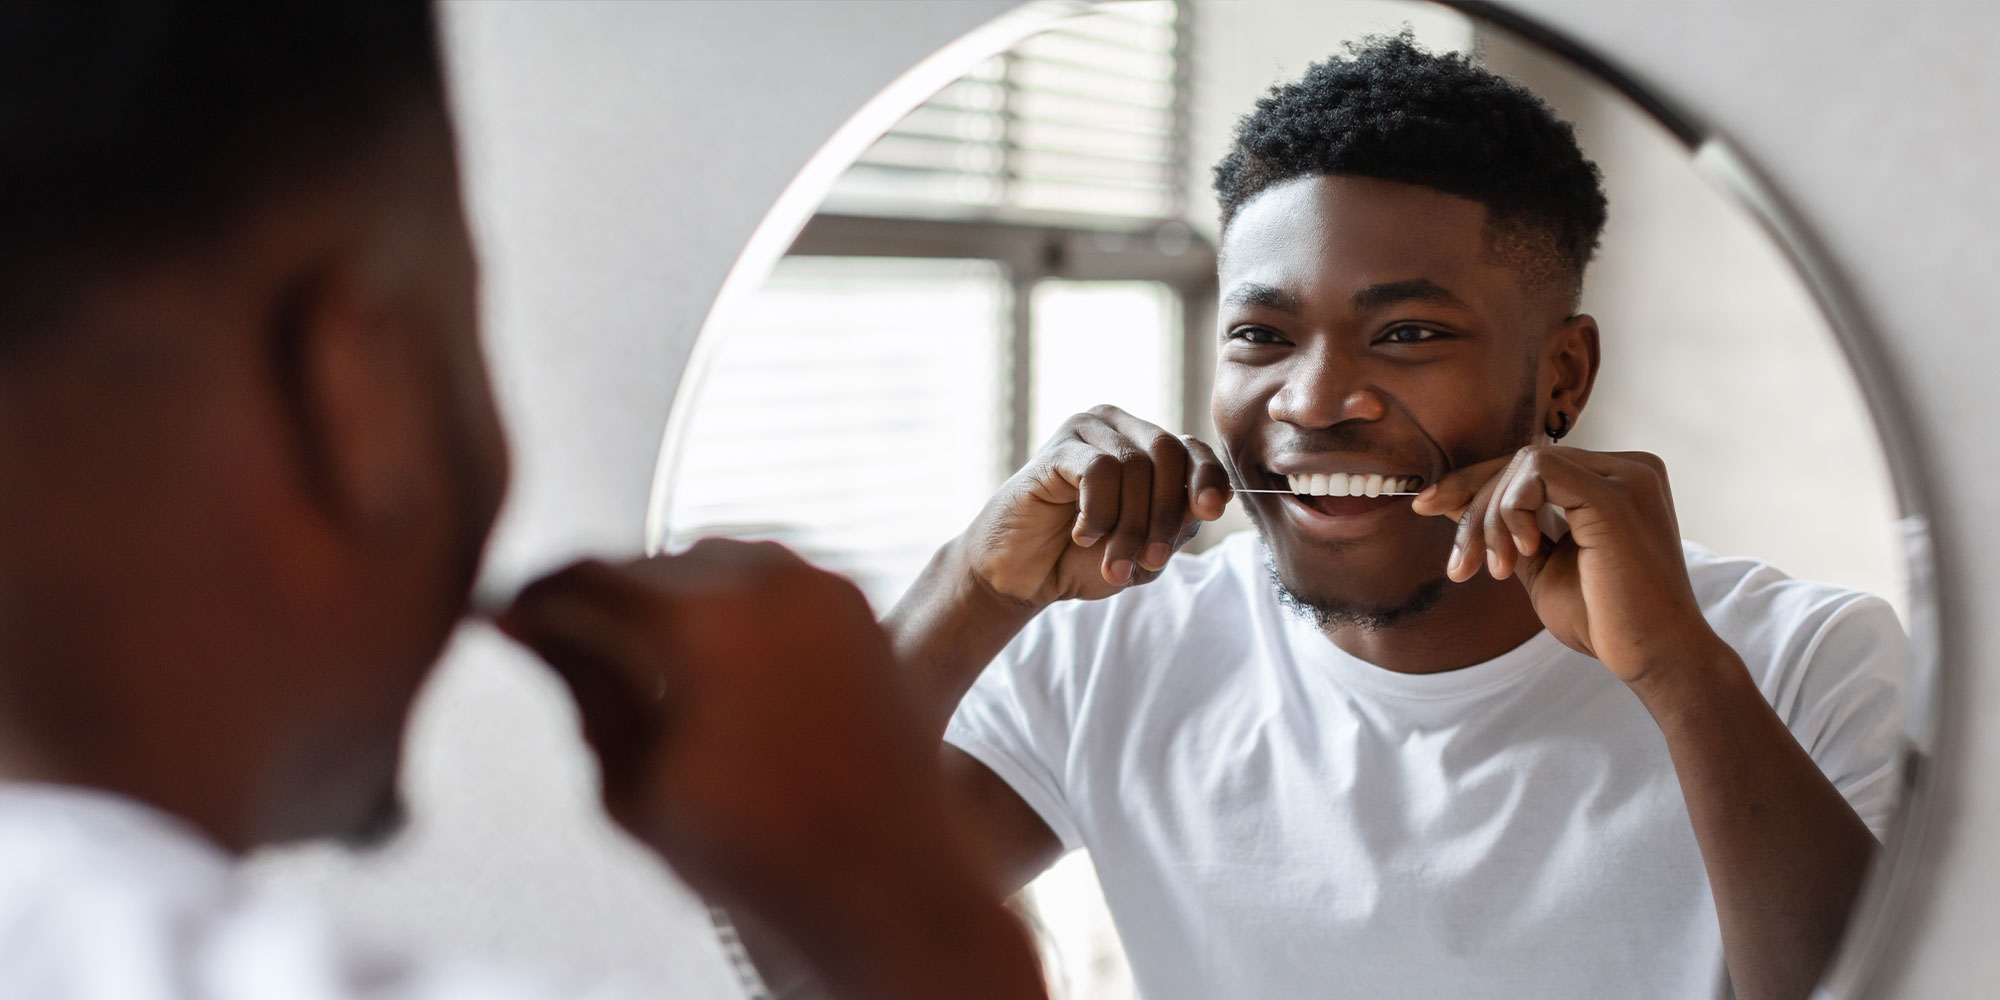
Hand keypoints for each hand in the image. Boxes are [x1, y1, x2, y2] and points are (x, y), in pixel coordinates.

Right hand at [493, 541, 995, 932]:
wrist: (887, 878)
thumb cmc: (758, 851)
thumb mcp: (633, 785)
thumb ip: (581, 690)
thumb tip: (529, 628)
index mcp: (703, 625)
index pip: (589, 578)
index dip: (537, 596)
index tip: (509, 617)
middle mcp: (768, 584)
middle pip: (650, 564)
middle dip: (602, 598)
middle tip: (563, 641)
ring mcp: (823, 588)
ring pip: (712, 561)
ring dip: (667, 594)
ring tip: (639, 657)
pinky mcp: (858, 606)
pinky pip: (771, 577)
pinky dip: (730, 602)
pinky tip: (712, 659)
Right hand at [964, 405, 1232, 607]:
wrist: (1025, 577)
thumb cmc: (1083, 559)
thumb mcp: (1145, 547)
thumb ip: (1179, 522)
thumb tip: (1211, 500)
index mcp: (1146, 447)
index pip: (1193, 449)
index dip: (1208, 478)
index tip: (1212, 512)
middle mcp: (1119, 428)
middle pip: (1167, 455)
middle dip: (1165, 515)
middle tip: (1151, 560)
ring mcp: (1086, 431)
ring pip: (1134, 467)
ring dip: (1130, 526)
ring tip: (1113, 563)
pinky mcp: (1058, 447)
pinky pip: (1099, 471)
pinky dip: (1099, 513)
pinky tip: (1084, 535)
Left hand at [1410, 445, 1714, 683]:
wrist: (1653, 658)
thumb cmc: (1605, 620)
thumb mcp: (1540, 565)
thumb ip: (1508, 528)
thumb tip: (1454, 498)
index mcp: (1613, 480)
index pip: (1529, 466)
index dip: (1472, 483)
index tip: (1427, 507)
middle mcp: (1626, 468)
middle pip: (1520, 461)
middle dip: (1474, 508)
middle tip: (1459, 566)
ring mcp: (1626, 476)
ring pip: (1523, 464)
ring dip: (1490, 518)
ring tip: (1496, 571)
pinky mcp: (1617, 495)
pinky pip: (1539, 473)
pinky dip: (1513, 510)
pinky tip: (1522, 553)